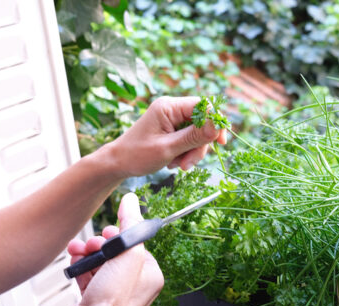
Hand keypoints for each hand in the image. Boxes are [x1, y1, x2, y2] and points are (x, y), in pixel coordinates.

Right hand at [61, 193, 163, 305]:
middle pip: (116, 251)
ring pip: (100, 261)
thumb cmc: (112, 300)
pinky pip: (89, 273)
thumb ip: (130, 224)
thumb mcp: (128, 253)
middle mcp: (135, 283)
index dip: (119, 235)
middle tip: (93, 245)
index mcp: (150, 274)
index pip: (135, 243)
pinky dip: (81, 267)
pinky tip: (76, 264)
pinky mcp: (96, 296)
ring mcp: (115, 291)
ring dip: (87, 253)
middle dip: (99, 244)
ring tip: (79, 253)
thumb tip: (131, 200)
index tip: (109, 231)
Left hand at [105, 96, 226, 176]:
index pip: (203, 106)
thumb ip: (193, 137)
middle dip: (200, 145)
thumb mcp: (168, 148)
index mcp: (169, 106)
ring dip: (193, 152)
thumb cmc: (137, 155)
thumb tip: (217, 126)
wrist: (118, 163)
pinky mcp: (172, 129)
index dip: (215, 123)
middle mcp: (172, 108)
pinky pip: (190, 139)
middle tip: (189, 164)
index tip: (221, 142)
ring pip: (198, 133)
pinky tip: (175, 162)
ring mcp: (172, 119)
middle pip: (203, 122)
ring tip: (178, 165)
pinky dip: (186, 152)